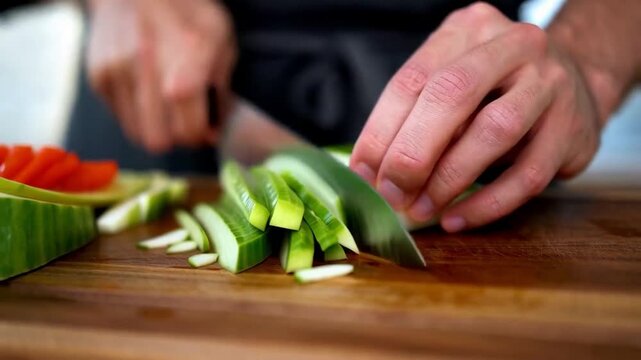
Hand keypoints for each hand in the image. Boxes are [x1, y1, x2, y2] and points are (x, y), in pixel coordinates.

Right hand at [87, 0, 235, 152]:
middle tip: (184, 121)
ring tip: (165, 104)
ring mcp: (117, 72)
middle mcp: (148, 68)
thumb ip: (221, 89)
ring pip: (136, 134)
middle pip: (158, 141)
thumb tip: (213, 132)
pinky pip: (119, 117)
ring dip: (154, 127)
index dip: (200, 136)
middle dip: (175, 137)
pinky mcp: (98, 76)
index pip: (190, 130)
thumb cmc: (187, 12)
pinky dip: (135, 112)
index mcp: (187, 62)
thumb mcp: (221, 40)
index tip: (205, 128)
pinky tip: (145, 88)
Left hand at [350, 2, 600, 231]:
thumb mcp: (456, 82)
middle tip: (391, 193)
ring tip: (421, 209)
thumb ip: (418, 115)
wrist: (578, 80)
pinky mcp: (573, 127)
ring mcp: (550, 83)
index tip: (363, 173)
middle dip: (412, 152)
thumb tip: (373, 172)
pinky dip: (487, 204)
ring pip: (494, 131)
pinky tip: (457, 219)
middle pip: (452, 95)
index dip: (380, 131)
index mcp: (468, 30)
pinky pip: (528, 174)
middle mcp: (513, 45)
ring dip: (448, 179)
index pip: (412, 80)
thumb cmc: (497, 87)